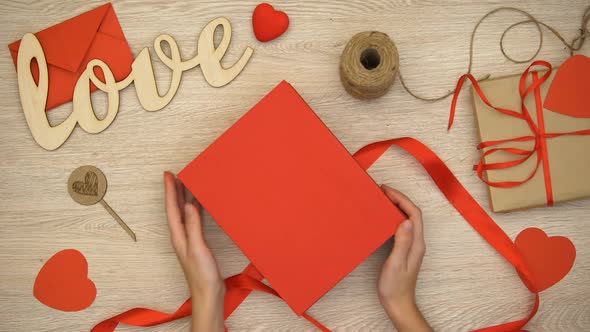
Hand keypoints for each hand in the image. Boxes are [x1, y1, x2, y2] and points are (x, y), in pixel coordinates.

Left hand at [164, 171, 224, 331]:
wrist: (208, 293)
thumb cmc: (202, 275)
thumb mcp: (197, 248)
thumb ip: (193, 227)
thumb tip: (189, 205)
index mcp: (179, 235)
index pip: (172, 208)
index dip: (170, 190)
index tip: (169, 174)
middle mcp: (182, 235)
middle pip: (176, 208)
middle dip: (175, 191)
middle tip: (175, 174)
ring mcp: (190, 239)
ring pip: (185, 213)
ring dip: (184, 198)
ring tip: (186, 183)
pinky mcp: (198, 243)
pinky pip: (194, 220)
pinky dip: (196, 209)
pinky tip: (200, 204)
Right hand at [378, 185, 430, 331]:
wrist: (398, 304)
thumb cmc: (395, 286)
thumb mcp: (396, 264)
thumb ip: (402, 242)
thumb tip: (405, 220)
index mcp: (416, 243)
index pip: (413, 214)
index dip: (401, 199)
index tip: (386, 190)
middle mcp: (416, 242)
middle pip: (412, 213)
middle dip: (399, 198)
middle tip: (382, 190)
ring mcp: (411, 245)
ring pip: (407, 218)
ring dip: (396, 205)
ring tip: (382, 198)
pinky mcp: (404, 249)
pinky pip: (402, 226)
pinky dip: (393, 216)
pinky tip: (383, 216)